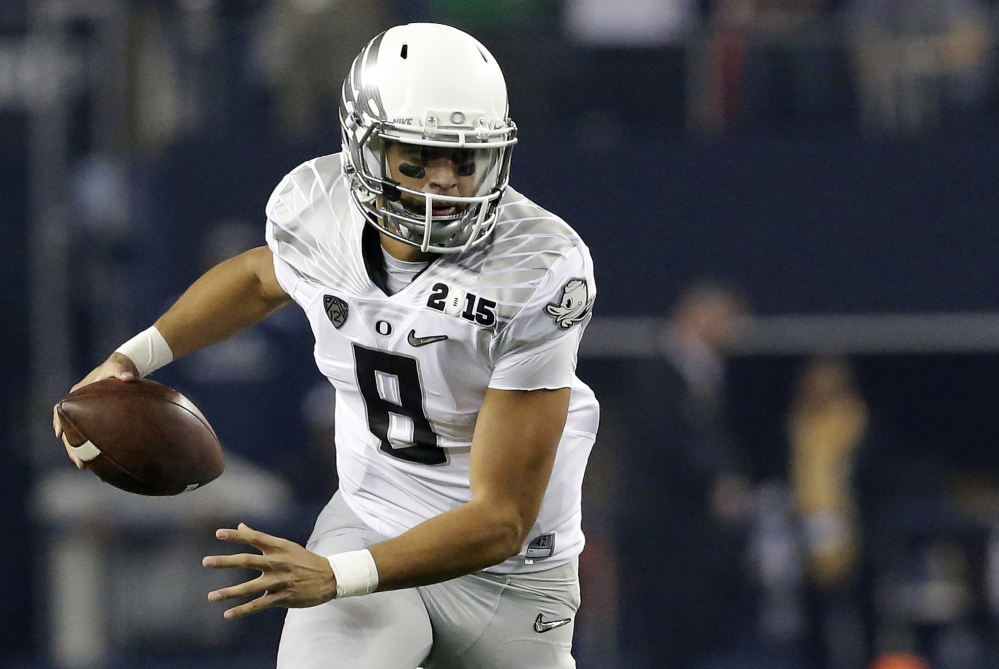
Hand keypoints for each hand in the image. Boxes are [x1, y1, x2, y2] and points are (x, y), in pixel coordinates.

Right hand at [53, 352, 139, 467]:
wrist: (128, 369)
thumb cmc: (120, 367)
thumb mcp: (119, 366)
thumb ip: (121, 370)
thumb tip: (129, 377)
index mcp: (79, 394)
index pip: (61, 409)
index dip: (59, 422)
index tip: (60, 435)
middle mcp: (81, 405)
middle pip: (70, 429)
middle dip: (72, 447)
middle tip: (80, 463)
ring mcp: (89, 414)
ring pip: (80, 436)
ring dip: (81, 451)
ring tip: (86, 467)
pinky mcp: (99, 419)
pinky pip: (94, 435)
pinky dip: (95, 448)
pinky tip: (101, 463)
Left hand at [202, 523, 337, 618]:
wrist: (330, 577)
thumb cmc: (304, 560)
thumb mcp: (285, 545)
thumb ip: (260, 538)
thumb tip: (240, 526)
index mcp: (279, 547)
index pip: (255, 538)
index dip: (237, 536)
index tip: (218, 534)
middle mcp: (277, 562)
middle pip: (247, 561)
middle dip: (226, 562)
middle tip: (205, 562)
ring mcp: (279, 581)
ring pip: (249, 587)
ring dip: (229, 592)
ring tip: (211, 596)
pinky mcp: (282, 598)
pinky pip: (258, 605)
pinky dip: (242, 611)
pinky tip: (227, 615)